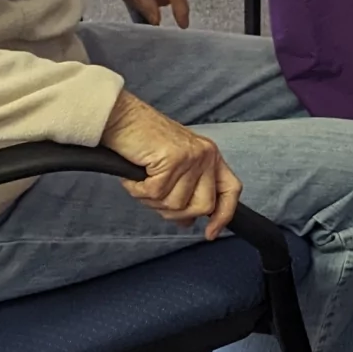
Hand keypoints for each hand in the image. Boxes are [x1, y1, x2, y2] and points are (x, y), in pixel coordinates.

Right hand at [98, 91, 240, 238]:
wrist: (122, 118)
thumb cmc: (143, 141)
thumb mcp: (173, 167)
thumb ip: (186, 191)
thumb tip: (189, 221)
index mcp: (210, 157)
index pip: (231, 190)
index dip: (224, 215)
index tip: (210, 233)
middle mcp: (206, 156)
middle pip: (202, 206)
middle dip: (175, 212)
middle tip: (154, 197)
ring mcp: (191, 157)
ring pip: (176, 204)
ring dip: (152, 200)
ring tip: (142, 180)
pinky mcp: (173, 159)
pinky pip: (156, 194)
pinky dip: (139, 191)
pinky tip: (134, 176)